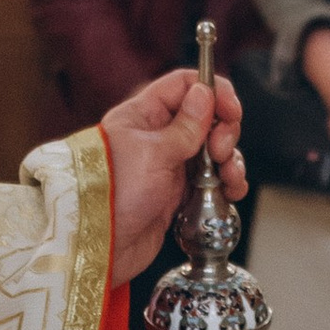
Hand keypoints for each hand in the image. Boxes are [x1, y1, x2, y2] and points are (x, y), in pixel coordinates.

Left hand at [100, 66, 247, 289]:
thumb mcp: (153, 152)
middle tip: (221, 151)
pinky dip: (226, 183)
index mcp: (144, 115)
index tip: (231, 110)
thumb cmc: (113, 194)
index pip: (185, 85)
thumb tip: (205, 92)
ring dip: (230, 160)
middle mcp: (158, 137)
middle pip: (206, 118)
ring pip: (213, 152)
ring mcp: (169, 166)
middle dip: (224, 132)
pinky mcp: (178, 194)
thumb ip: (185, 125)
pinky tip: (231, 191)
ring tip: (229, 176)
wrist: (99, 244)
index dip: (213, 92)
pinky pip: (211, 181)